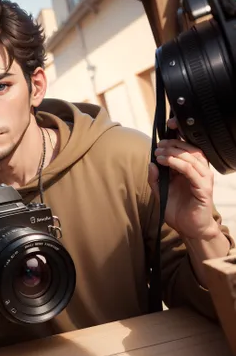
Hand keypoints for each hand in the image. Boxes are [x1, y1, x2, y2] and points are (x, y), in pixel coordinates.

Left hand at [148, 117, 218, 239]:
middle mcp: (199, 171)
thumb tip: (150, 163)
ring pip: (192, 157)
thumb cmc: (177, 209)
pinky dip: (179, 163)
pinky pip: (193, 171)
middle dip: (173, 143)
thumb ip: (155, 177)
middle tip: (158, 145)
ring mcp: (203, 179)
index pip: (187, 147)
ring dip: (174, 152)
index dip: (179, 135)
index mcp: (190, 169)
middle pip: (190, 148)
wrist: (188, 228)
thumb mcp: (160, 191)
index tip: (168, 127)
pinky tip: (167, 162)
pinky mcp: (204, 188)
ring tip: (159, 153)